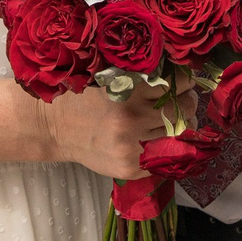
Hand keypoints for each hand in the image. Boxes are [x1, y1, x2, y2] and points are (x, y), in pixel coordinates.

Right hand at [33, 85, 177, 179]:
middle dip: (186, 103)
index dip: (184, 81)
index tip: (181, 82)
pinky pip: (164, 157)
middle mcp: (134, 117)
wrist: (55, 127)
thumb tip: (179, 76)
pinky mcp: (131, 167)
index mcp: (130, 89)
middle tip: (180, 101)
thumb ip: (141, 76)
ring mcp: (133, 145)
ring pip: (178, 134)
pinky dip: (165, 146)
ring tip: (169, 120)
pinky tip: (155, 138)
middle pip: (184, 108)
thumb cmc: (84, 96)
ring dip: (178, 125)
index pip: (179, 83)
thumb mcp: (111, 76)